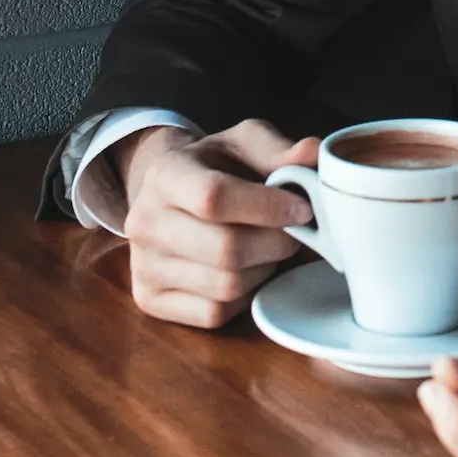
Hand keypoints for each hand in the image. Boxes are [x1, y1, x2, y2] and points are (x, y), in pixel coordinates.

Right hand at [116, 118, 319, 327]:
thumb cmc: (216, 168)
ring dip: (263, 269)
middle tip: (292, 232)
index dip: (268, 207)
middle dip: (276, 243)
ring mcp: (143, 265)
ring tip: (266, 248)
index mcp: (165, 174)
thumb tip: (314, 154)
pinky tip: (246, 271)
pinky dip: (243, 296)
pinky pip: (215, 312)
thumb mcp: (244, 144)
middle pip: (227, 249)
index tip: (303, 209)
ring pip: (227, 285)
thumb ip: (280, 149)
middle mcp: (144, 221)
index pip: (214, 197)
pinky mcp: (150, 299)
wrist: (170, 194)